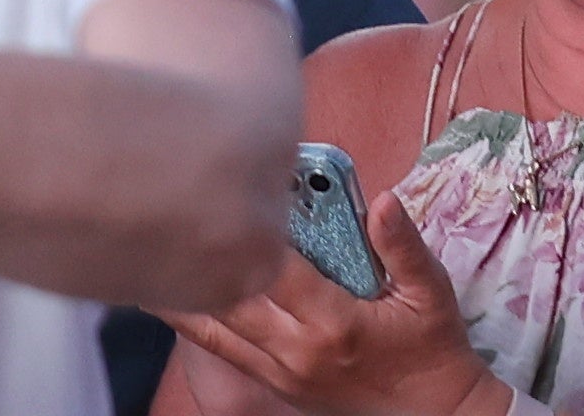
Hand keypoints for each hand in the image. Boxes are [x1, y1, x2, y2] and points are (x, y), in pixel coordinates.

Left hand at [162, 182, 497, 415]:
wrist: (438, 414)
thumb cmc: (433, 349)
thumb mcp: (431, 294)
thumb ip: (402, 246)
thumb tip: (383, 199)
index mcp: (334, 324)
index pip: (272, 268)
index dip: (246, 230)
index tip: (224, 189)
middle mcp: (297, 350)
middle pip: (227, 297)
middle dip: (199, 253)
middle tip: (164, 206)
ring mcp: (281, 372)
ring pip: (212, 328)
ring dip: (181, 287)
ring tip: (145, 244)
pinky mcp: (274, 384)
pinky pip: (220, 348)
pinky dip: (193, 317)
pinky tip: (169, 286)